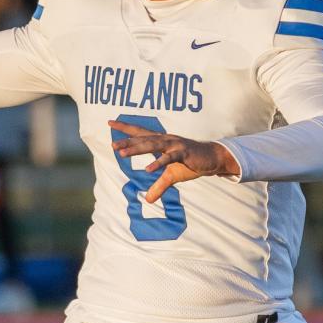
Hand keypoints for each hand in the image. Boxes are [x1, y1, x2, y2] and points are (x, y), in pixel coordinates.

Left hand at [109, 120, 238, 202]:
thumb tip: (148, 200)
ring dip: (137, 149)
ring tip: (122, 154)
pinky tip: (148, 170)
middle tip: (112, 145)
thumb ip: (159, 186)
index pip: (140, 133)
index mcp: (161, 141)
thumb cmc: (191, 163)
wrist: (212, 159)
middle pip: (143, 139)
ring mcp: (175, 145)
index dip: (125, 129)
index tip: (110, 123)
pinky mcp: (184, 153)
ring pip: (152, 145)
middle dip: (127, 142)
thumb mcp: (172, 176)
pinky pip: (169, 158)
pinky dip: (158, 164)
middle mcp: (166, 140)